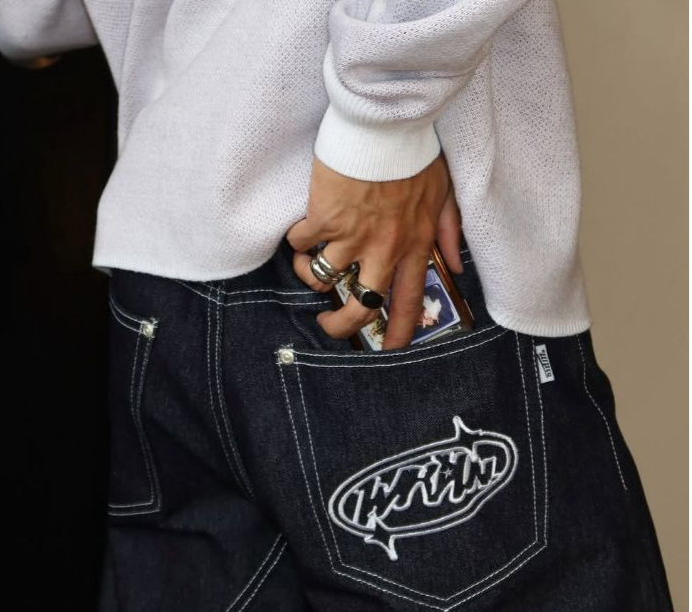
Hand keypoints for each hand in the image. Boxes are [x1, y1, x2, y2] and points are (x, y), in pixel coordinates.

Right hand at [286, 153, 461, 349]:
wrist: (387, 120)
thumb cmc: (416, 154)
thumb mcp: (445, 194)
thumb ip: (451, 232)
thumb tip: (456, 264)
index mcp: (415, 245)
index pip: (410, 302)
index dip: (400, 333)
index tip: (390, 348)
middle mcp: (383, 249)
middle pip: (360, 307)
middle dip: (340, 327)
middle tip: (328, 325)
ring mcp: (352, 236)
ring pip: (323, 281)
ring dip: (311, 278)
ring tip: (310, 266)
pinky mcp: (324, 218)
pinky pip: (301, 245)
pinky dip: (298, 242)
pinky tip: (303, 230)